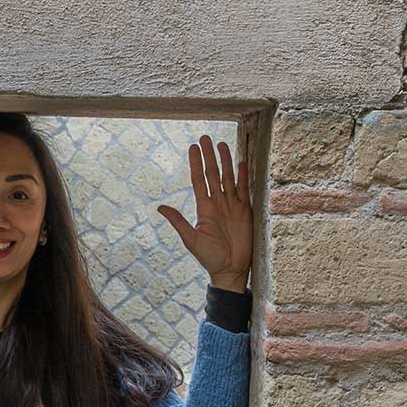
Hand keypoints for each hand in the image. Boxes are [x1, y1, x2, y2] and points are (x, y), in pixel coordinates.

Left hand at [157, 135, 252, 288]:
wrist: (231, 269)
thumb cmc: (210, 258)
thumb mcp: (192, 240)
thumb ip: (179, 222)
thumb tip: (160, 207)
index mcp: (204, 208)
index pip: (199, 180)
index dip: (196, 163)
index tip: (193, 148)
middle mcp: (218, 203)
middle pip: (213, 174)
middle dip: (209, 156)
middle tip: (205, 137)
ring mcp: (232, 205)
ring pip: (228, 178)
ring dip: (226, 161)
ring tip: (222, 144)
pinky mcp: (246, 211)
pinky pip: (244, 190)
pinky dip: (244, 176)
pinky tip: (243, 162)